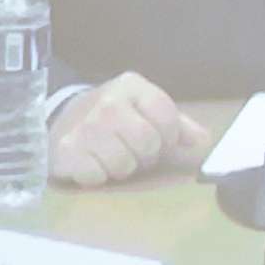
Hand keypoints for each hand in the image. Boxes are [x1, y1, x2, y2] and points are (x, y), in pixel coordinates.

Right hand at [50, 72, 211, 187]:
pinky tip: (91, 162)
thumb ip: (176, 123)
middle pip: (148, 143)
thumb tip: (203, 141)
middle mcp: (109, 103)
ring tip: (110, 155)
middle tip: (131, 149)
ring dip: (120, 167)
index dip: (168, 137)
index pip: (167, 118)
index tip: (158, 139)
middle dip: (144, 154)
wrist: (62, 117)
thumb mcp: (145, 108)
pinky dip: (97, 176)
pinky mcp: (67, 150)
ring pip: (124, 165)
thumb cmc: (114, 116)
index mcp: (132, 86)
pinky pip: (98, 177)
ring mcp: (86, 127)